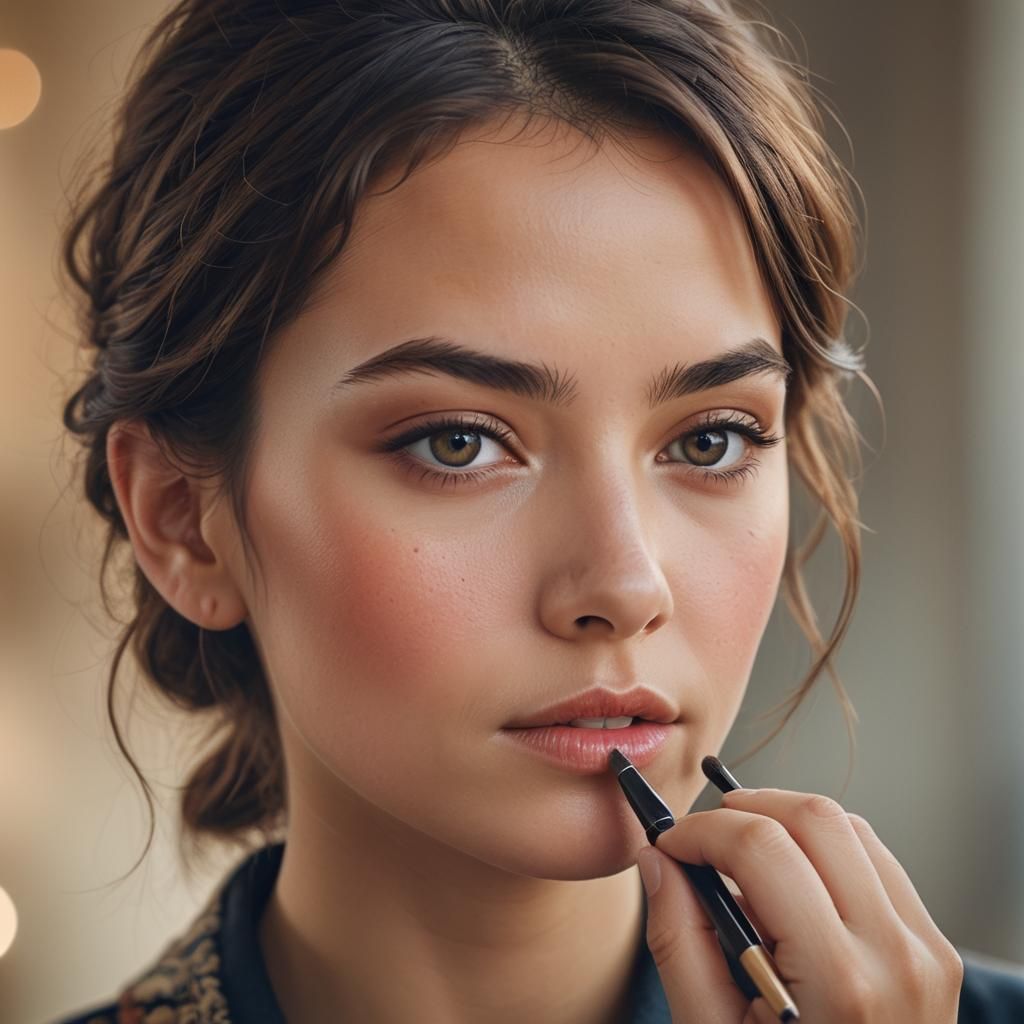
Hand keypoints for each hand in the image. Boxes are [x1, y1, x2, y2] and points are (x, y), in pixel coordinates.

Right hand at [636, 788, 963, 1022]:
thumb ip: (678, 941)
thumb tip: (655, 858)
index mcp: (838, 983)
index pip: (764, 850)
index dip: (703, 831)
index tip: (671, 843)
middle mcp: (895, 955)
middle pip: (815, 818)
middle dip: (745, 810)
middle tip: (704, 837)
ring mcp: (925, 950)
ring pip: (850, 828)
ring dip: (787, 823)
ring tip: (745, 860)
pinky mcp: (935, 950)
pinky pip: (877, 861)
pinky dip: (825, 851)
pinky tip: (793, 883)